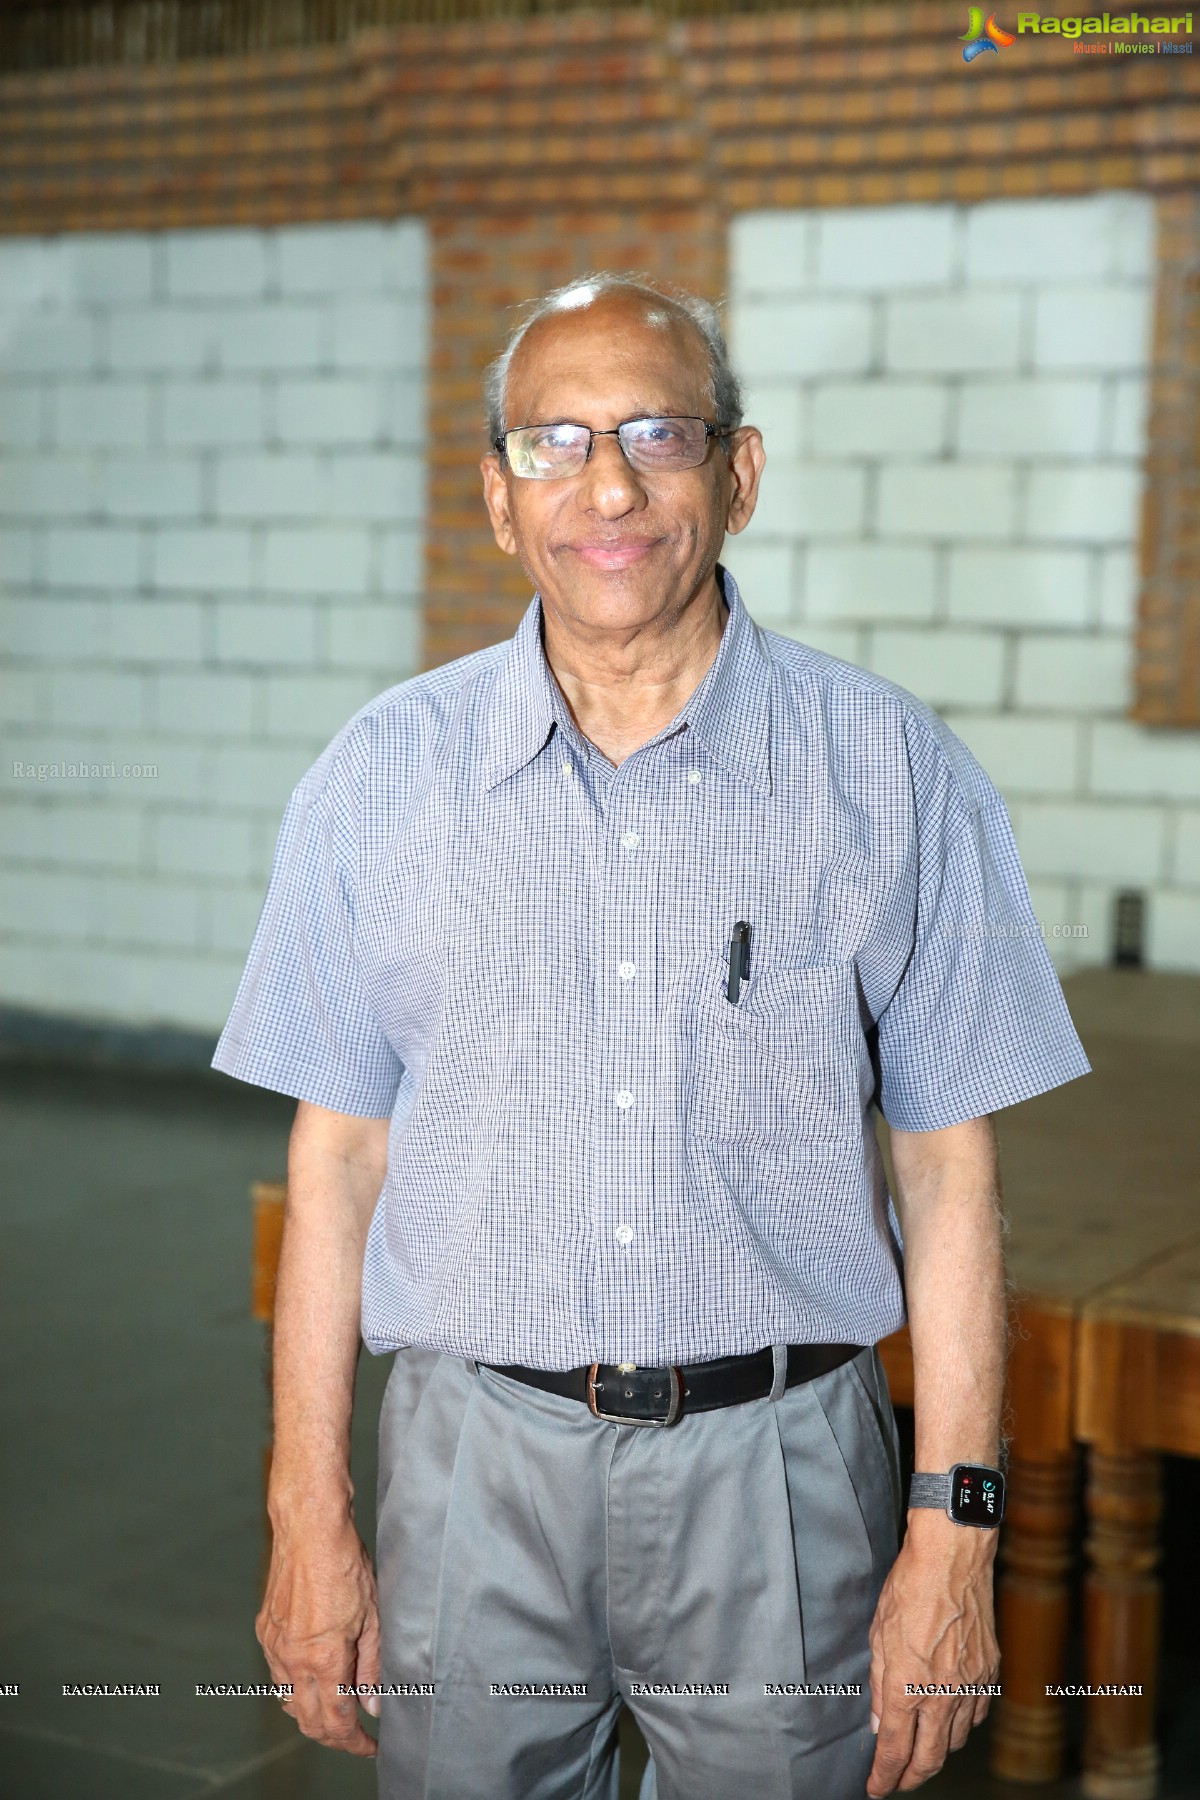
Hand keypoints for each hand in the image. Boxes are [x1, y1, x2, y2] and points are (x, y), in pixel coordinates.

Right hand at [256, 1514, 381, 1755]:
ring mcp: (274, 1646)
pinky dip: (296, 1685)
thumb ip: (372, 1666)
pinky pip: (278, 1673)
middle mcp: (292, 1659)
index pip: (336, 1722)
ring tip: (339, 1705)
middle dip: (333, 1735)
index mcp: (323, 1660)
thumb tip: (374, 1704)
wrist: (309, 1527)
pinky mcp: (266, 1631)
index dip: (354, 1742)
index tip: (369, 1746)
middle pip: (308, 1721)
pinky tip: (314, 1674)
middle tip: (356, 1734)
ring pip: (289, 1700)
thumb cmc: (344, 1564)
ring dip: (312, 1712)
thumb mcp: (373, 1616)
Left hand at [865, 1513, 999, 1794]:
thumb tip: (879, 1721)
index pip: (895, 1750)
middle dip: (912, 1777)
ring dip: (937, 1754)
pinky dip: (963, 1727)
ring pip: (956, 1741)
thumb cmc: (910, 1587)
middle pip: (930, 1759)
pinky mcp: (990, 1671)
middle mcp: (942, 1694)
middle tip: (898, 1782)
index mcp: (908, 1687)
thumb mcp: (878, 1634)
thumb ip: (879, 1684)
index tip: (877, 1787)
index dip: (884, 1776)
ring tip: (922, 1753)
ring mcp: (970, 1685)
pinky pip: (977, 1714)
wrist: (953, 1558)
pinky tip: (952, 1722)